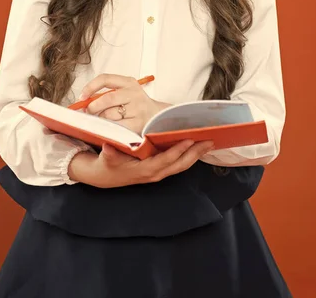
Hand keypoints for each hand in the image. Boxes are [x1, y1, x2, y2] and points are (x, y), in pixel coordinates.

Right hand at [68, 139, 213, 187]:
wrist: (106, 176)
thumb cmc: (108, 164)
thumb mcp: (107, 157)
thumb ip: (109, 153)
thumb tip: (107, 146)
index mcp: (145, 170)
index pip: (166, 160)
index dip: (178, 150)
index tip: (189, 140)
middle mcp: (155, 174)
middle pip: (180, 165)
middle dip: (195, 153)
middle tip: (209, 141)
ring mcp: (159, 174)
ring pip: (182, 166)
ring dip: (196, 155)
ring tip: (209, 143)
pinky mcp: (160, 171)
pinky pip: (178, 165)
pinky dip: (189, 157)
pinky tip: (197, 148)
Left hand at [80, 74, 170, 134]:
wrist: (157, 116)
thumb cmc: (136, 105)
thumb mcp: (126, 92)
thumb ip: (108, 94)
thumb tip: (84, 101)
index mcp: (129, 82)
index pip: (105, 79)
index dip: (90, 87)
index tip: (81, 97)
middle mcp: (134, 93)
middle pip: (106, 99)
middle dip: (93, 107)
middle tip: (88, 113)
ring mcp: (137, 108)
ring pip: (109, 114)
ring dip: (100, 119)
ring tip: (101, 121)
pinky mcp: (137, 123)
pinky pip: (116, 126)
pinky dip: (108, 128)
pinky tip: (107, 128)